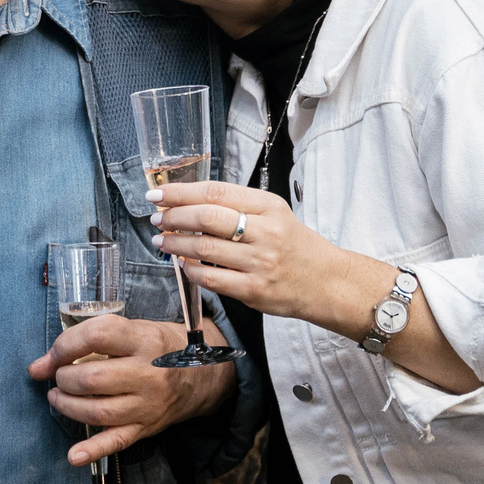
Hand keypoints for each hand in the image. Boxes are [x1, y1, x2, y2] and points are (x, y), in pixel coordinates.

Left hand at [25, 313, 235, 464]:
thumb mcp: (133, 330)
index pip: (96, 336)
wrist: (204, 373)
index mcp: (144, 340)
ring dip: (68, 406)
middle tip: (60, 377)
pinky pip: (117, 442)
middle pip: (92, 378)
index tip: (53, 354)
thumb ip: (88, 341)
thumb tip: (38, 367)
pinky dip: (93, 451)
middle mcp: (149, 373)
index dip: (64, 345)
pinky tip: (74, 456)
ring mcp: (148, 404)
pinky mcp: (146, 427)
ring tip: (59, 398)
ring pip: (98, 411)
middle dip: (64, 378)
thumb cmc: (159, 347)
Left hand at [153, 181, 479, 391]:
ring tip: (162, 242)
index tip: (157, 195)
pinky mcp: (255, 290)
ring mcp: (260, 263)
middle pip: (206, 218)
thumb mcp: (275, 214)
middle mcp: (265, 232)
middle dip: (173, 217)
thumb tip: (188, 202)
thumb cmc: (295, 246)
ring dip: (175, 245)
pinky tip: (183, 265)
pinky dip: (191, 271)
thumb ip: (238, 206)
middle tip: (155, 219)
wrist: (328, 282)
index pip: (216, 193)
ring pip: (204, 250)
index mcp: (268, 206)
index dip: (181, 192)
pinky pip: (211, 279)